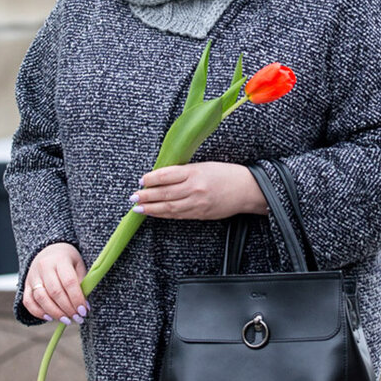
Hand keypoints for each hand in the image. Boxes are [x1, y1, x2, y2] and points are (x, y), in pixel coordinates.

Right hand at [23, 242, 89, 324]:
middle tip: (78, 318)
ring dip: (55, 313)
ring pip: (41, 298)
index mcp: (60, 260)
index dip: (76, 298)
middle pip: (55, 292)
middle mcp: (44, 267)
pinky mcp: (26, 285)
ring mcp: (33, 276)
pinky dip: (38, 312)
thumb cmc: (68, 261)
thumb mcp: (79, 265)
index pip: (69, 282)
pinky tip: (50, 318)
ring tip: (67, 320)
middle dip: (67, 308)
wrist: (49, 250)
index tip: (84, 310)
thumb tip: (84, 305)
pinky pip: (28, 302)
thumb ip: (82, 282)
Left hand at [130, 162, 267, 219]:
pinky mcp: (200, 214)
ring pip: (169, 207)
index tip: (141, 181)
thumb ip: (185, 171)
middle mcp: (194, 188)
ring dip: (151, 208)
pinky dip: (164, 214)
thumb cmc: (226, 174)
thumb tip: (162, 177)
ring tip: (138, 208)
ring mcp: (197, 203)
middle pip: (164, 193)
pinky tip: (155, 213)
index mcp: (195, 172)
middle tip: (133, 197)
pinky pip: (178, 215)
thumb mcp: (204, 166)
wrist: (247, 189)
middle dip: (146, 196)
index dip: (151, 179)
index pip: (167, 175)